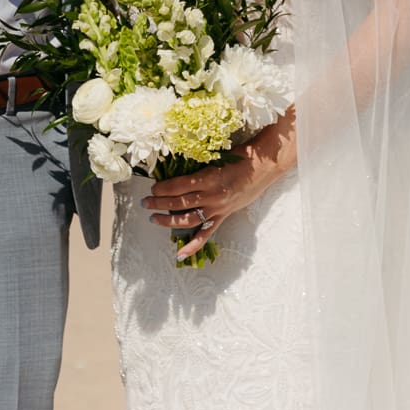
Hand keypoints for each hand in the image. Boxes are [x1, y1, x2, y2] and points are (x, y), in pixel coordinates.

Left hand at [143, 110, 296, 260]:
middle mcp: (211, 196)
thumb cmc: (240, 156)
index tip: (152, 188)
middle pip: (179, 202)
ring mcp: (218, 208)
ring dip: (168, 220)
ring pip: (188, 218)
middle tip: (145, 202)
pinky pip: (206, 233)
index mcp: (209, 178)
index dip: (163, 188)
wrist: (263, 167)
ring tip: (154, 218)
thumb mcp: (216, 157)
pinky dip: (193, 244)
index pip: (179, 186)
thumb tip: (176, 169)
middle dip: (159, 203)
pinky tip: (180, 253)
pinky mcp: (223, 216)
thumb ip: (198, 166)